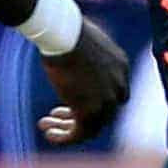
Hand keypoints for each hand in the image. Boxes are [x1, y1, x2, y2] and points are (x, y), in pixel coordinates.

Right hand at [39, 16, 129, 144]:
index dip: (94, 100)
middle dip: (77, 114)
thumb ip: (84, 55)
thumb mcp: (83, 41)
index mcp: (121, 66)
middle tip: (55, 113)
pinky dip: (65, 137)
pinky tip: (49, 134)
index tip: (72, 99)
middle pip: (103, 112)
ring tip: (46, 125)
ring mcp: (106, 101)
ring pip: (91, 126)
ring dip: (67, 128)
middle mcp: (119, 86)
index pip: (113, 93)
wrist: (65, 34)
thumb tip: (70, 53)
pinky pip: (79, 133)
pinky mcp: (90, 111)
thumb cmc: (67, 30)